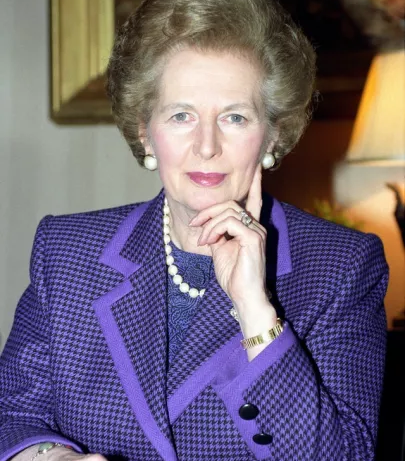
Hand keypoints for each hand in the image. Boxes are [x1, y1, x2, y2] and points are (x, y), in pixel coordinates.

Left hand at [190, 164, 268, 310]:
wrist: (243, 296)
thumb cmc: (233, 276)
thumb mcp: (220, 250)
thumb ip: (216, 233)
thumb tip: (206, 224)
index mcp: (250, 228)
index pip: (253, 200)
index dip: (254, 182)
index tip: (255, 165)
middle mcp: (257, 226)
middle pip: (231, 203)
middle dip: (208, 211)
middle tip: (194, 225)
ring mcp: (256, 231)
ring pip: (228, 211)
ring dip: (208, 223)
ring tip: (201, 239)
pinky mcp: (253, 238)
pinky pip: (229, 222)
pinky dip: (214, 229)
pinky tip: (208, 241)